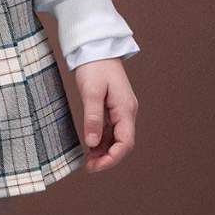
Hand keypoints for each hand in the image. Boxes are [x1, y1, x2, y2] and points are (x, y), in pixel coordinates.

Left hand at [71, 57, 136, 172]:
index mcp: (125, 109)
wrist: (96, 47)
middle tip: (89, 167)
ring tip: (87, 161)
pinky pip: (110, 130)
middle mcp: (127, 112)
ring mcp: (121, 110)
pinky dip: (101, 141)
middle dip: (107, 158)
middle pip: (122, 144)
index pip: (125, 142)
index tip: (95, 167)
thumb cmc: (95, 66)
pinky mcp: (113, 107)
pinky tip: (90, 147)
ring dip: (104, 151)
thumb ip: (92, 118)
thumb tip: (92, 143)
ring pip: (116, 138)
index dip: (112, 158)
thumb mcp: (91, 92)